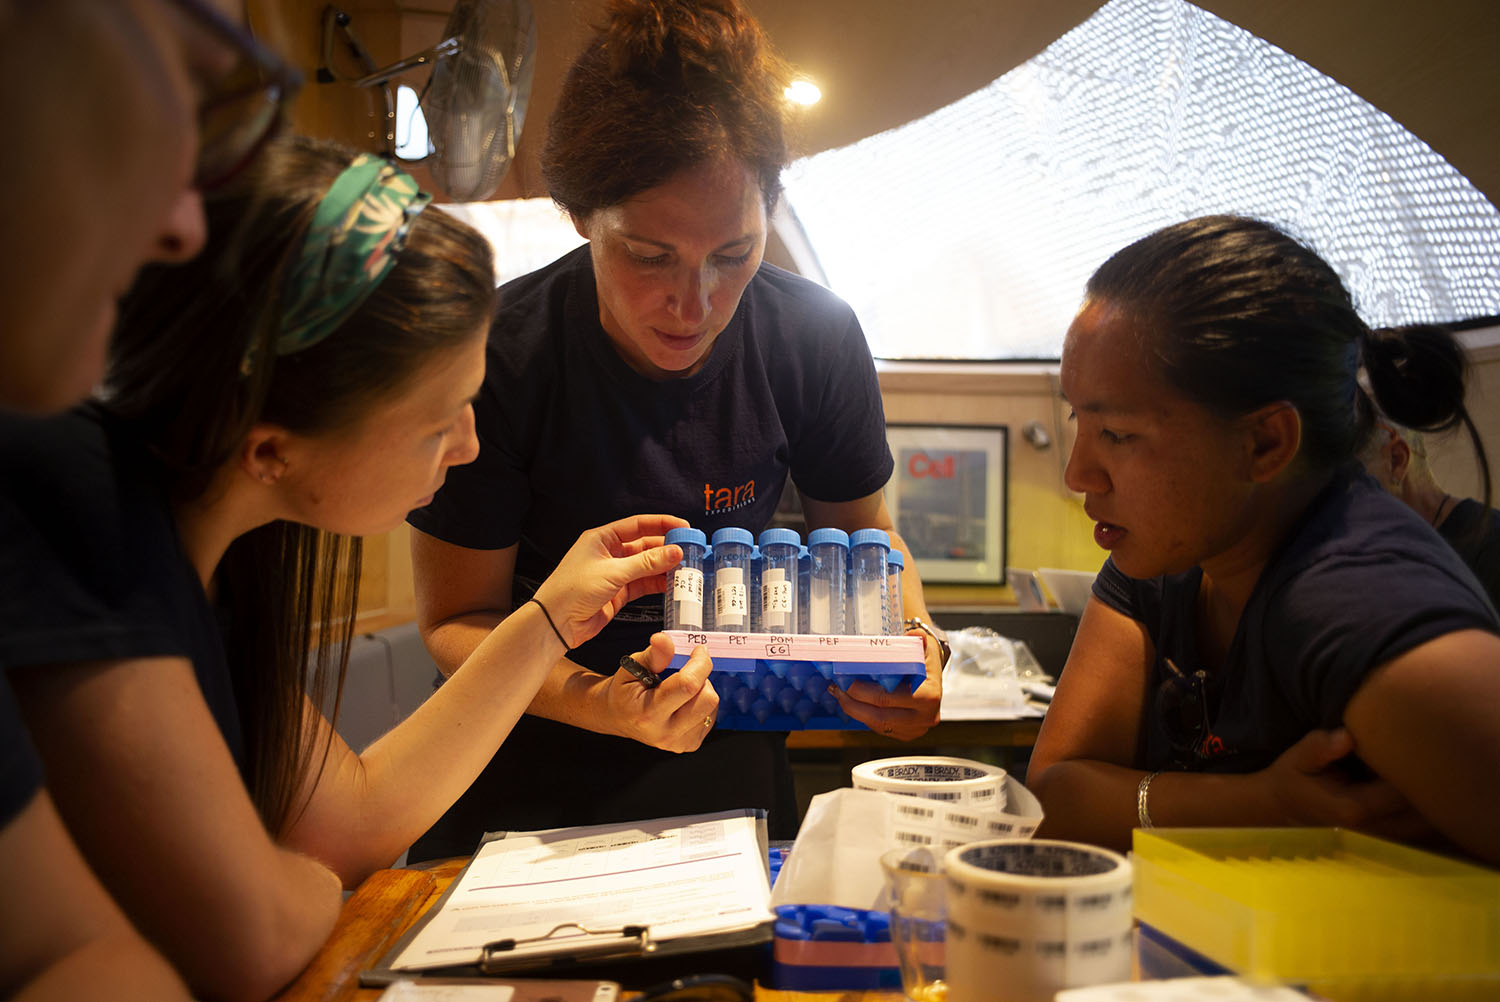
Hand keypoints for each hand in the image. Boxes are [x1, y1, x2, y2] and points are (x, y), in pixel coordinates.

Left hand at [531, 514, 687, 648]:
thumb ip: (646, 563)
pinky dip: (657, 584)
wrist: (556, 623)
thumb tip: (674, 552)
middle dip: (667, 548)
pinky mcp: (617, 592)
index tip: (683, 527)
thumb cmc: (573, 590)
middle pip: (644, 545)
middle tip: (690, 550)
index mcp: (602, 538)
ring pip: (646, 566)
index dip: (662, 524)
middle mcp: (609, 553)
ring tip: (686, 570)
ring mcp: (614, 573)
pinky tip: (672, 584)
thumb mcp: (613, 573)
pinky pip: (642, 584)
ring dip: (664, 568)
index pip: (637, 525)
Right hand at [598, 634, 719, 752]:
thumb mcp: (631, 667)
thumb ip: (652, 654)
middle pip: (708, 699)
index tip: (698, 650)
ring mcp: (679, 743)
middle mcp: (666, 733)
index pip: (688, 686)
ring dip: (702, 690)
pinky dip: (701, 703)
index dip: (700, 663)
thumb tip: (663, 639)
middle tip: (687, 670)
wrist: (618, 717)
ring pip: (712, 707)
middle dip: (702, 678)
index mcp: (648, 714)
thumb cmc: (625, 691)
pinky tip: (684, 702)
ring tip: (680, 689)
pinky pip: (711, 717)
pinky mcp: (689, 745)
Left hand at [829, 628, 942, 739]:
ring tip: (840, 695)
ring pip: (878, 725)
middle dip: (852, 702)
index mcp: (929, 696)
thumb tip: (916, 634)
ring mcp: (917, 728)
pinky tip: (853, 703)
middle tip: (836, 688)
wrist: (934, 676)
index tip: (845, 680)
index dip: (861, 691)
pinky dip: (864, 716)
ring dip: (855, 711)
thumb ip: (917, 640)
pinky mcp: (908, 733)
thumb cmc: (925, 660)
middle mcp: (925, 716)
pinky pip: (881, 729)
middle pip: (879, 715)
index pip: (887, 697)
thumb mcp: (924, 647)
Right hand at [1258, 728, 1419, 831]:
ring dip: (1433, 796)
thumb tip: (1347, 737)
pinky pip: (1420, 824)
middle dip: (1434, 782)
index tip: (1421, 740)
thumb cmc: (1293, 780)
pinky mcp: (1387, 835)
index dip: (1417, 766)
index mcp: (1355, 808)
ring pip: (1426, 821)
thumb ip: (1318, 748)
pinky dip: (1426, 806)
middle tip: (1436, 752)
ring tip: (1434, 766)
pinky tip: (1421, 782)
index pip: (1402, 789)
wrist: (1283, 808)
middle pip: (1423, 810)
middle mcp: (1375, 828)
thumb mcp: (1296, 759)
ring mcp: (1383, 836)